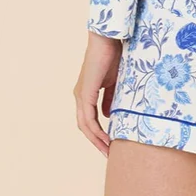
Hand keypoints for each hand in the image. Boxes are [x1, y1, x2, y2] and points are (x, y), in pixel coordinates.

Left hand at [74, 31, 122, 155]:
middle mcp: (80, 96)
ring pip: (85, 125)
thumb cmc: (113, 57)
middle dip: (96, 142)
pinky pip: (89, 117)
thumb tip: (108, 116)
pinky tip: (106, 138)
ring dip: (96, 140)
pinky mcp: (85, 93)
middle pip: (85, 126)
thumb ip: (110, 100)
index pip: (89, 120)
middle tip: (108, 154)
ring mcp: (80, 95)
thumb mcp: (115, 84)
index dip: (98, 134)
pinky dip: (97, 130)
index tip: (110, 145)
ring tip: (108, 151)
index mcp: (85, 94)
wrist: (108, 41)